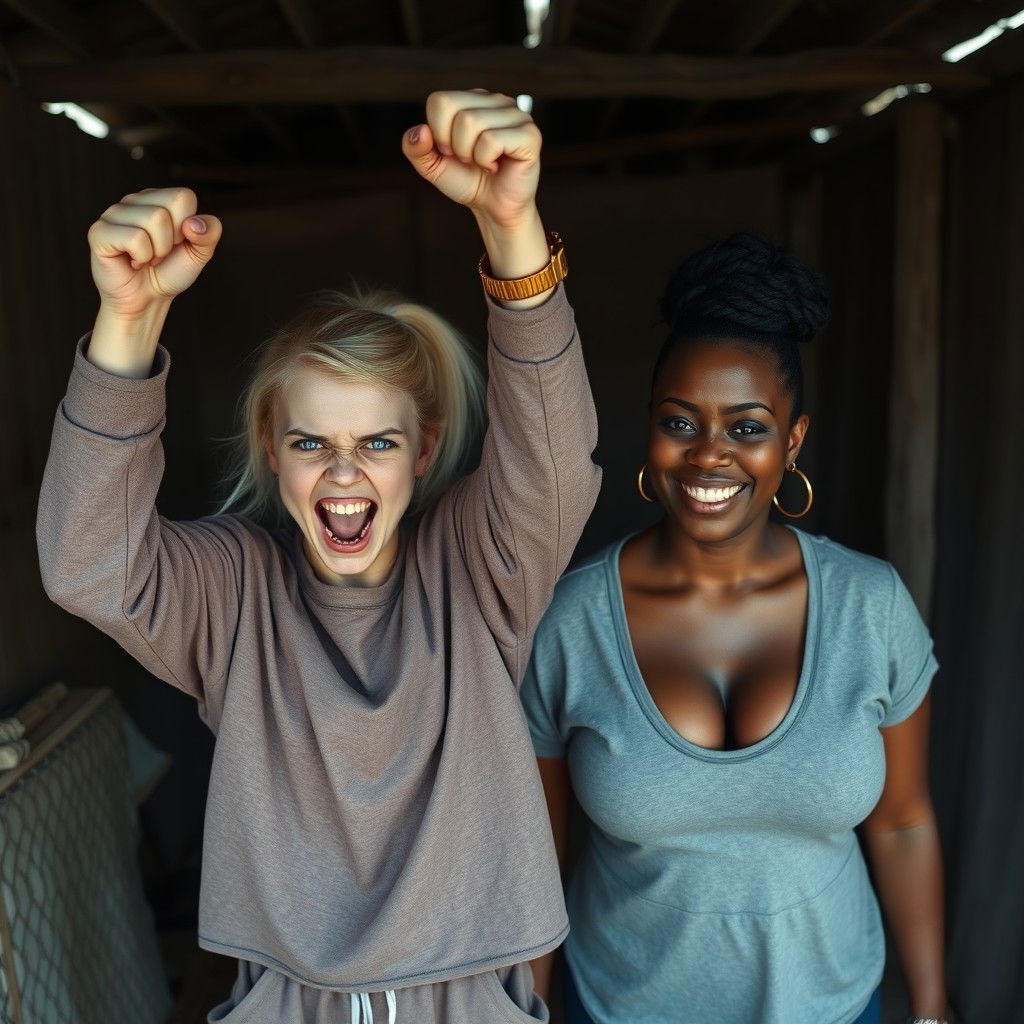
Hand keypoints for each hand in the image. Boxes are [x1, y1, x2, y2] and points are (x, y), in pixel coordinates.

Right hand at [88, 187, 221, 319]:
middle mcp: (134, 200)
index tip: (177, 243)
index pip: (184, 197)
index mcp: (158, 198)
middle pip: (166, 210)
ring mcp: (114, 213)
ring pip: (152, 220)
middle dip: (170, 242)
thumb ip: (210, 233)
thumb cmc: (169, 272)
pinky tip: (131, 261)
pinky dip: (141, 257)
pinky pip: (135, 238)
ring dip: (156, 252)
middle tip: (159, 254)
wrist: (147, 299)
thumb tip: (195, 223)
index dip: (187, 228)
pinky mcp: (99, 231)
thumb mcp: (199, 253)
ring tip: (145, 258)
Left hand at [402, 90, 540, 229]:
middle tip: (470, 160)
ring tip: (485, 163)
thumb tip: (420, 131)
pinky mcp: (529, 135)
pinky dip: (487, 161)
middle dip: (455, 146)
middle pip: (456, 112)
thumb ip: (415, 148)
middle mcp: (496, 100)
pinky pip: (492, 140)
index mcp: (473, 99)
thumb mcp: (432, 166)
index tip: (451, 151)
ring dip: (472, 155)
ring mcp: (516, 115)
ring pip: (473, 123)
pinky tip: (497, 165)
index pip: (440, 101)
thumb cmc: (468, 181)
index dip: (438, 133)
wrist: (494, 208)